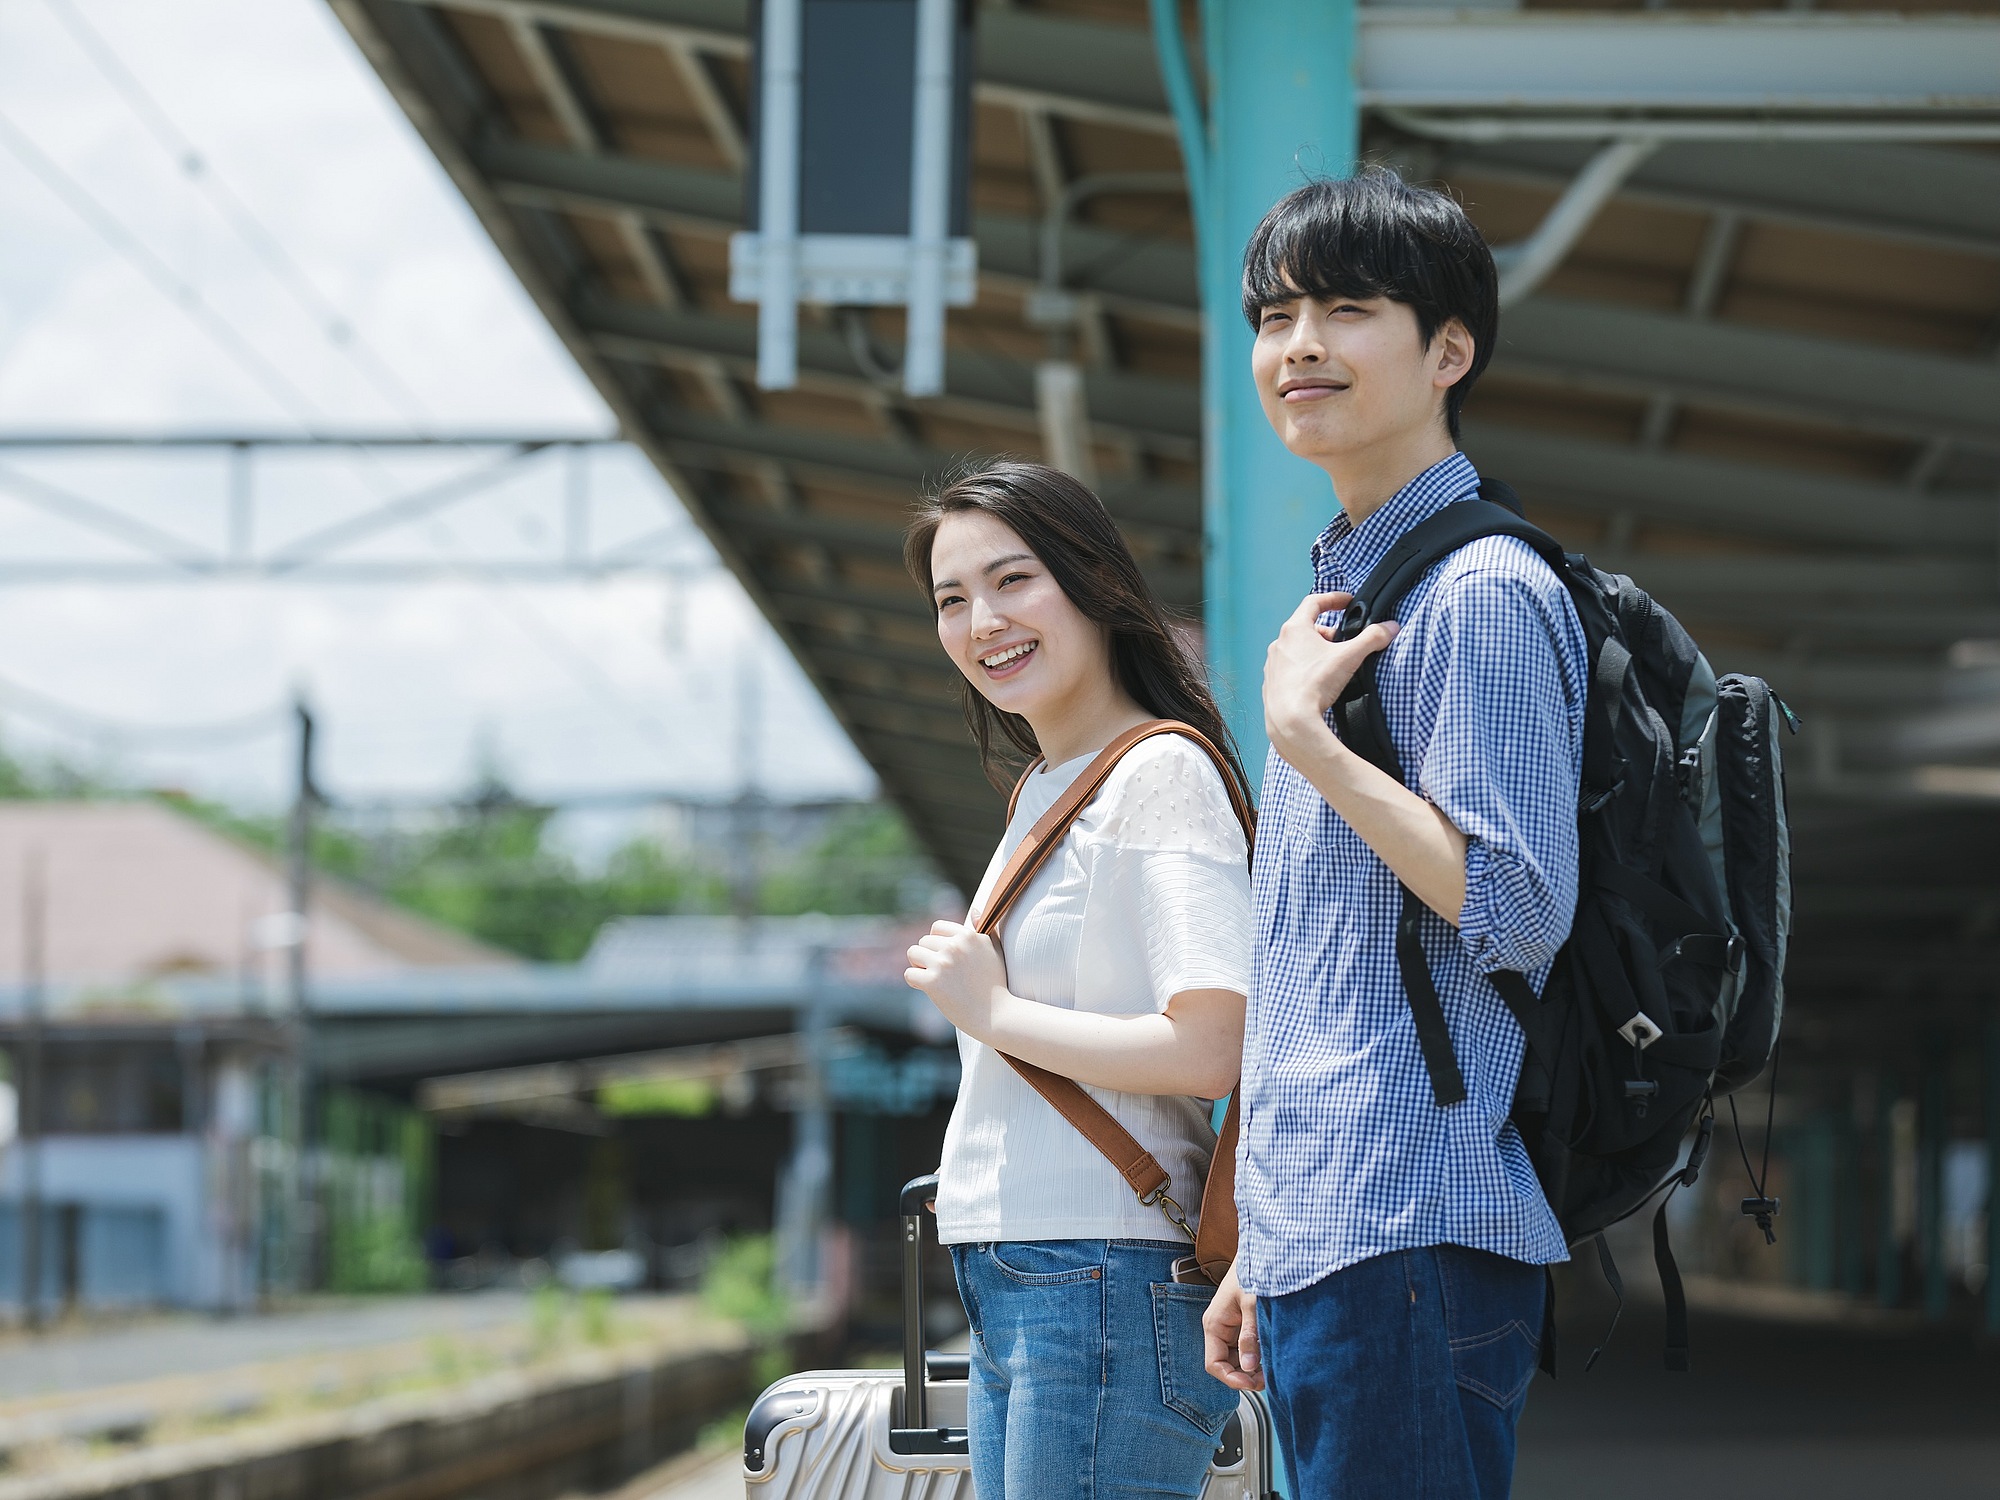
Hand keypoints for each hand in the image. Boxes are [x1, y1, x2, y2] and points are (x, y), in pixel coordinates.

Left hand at [904, 920, 1010, 1038]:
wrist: (996, 1015)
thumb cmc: (996, 984)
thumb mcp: (995, 951)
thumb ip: (983, 929)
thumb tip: (974, 910)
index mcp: (969, 935)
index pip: (936, 927)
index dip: (937, 942)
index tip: (944, 956)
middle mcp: (955, 946)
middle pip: (924, 941)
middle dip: (928, 956)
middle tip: (943, 973)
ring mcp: (943, 964)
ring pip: (913, 953)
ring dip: (919, 966)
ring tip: (934, 978)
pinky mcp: (933, 982)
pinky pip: (909, 974)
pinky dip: (915, 982)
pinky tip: (928, 989)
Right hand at [1202, 1258, 1263, 1391]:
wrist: (1262, 1252)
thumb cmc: (1253, 1271)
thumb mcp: (1253, 1305)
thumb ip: (1250, 1336)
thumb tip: (1250, 1367)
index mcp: (1214, 1323)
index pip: (1214, 1364)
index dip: (1232, 1379)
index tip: (1252, 1384)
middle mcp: (1219, 1327)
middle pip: (1226, 1364)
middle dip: (1244, 1375)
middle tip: (1267, 1380)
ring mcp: (1229, 1326)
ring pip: (1236, 1358)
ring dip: (1252, 1368)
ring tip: (1271, 1370)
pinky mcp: (1241, 1323)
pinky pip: (1245, 1347)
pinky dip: (1257, 1356)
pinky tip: (1270, 1357)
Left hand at [1263, 592, 1397, 770]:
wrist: (1290, 721)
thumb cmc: (1314, 684)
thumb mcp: (1350, 657)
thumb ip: (1372, 638)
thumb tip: (1390, 628)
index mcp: (1295, 629)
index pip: (1313, 602)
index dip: (1333, 599)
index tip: (1347, 602)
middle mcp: (1279, 644)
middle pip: (1306, 628)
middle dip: (1328, 633)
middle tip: (1344, 643)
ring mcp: (1273, 665)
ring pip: (1296, 650)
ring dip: (1315, 652)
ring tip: (1332, 665)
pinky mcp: (1272, 685)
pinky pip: (1290, 671)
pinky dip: (1304, 671)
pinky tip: (1317, 684)